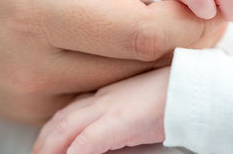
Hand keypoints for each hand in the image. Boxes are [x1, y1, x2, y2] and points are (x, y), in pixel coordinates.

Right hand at [0, 0, 224, 124]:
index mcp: (36, 11)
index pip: (139, 32)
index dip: (186, 24)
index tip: (207, 7)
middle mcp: (36, 66)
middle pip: (142, 65)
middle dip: (186, 44)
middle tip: (205, 19)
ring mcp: (35, 98)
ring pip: (128, 88)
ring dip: (163, 62)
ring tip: (176, 31)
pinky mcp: (36, 111)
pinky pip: (103, 99)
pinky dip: (132, 78)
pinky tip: (136, 52)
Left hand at [33, 68, 169, 153]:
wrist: (193, 86)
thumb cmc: (176, 92)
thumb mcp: (144, 101)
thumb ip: (126, 112)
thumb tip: (120, 129)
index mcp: (111, 92)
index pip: (74, 106)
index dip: (57, 123)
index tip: (49, 137)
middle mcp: (105, 97)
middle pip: (64, 116)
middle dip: (46, 137)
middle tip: (38, 152)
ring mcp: (110, 108)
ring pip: (67, 127)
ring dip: (52, 146)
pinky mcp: (120, 122)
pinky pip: (87, 142)